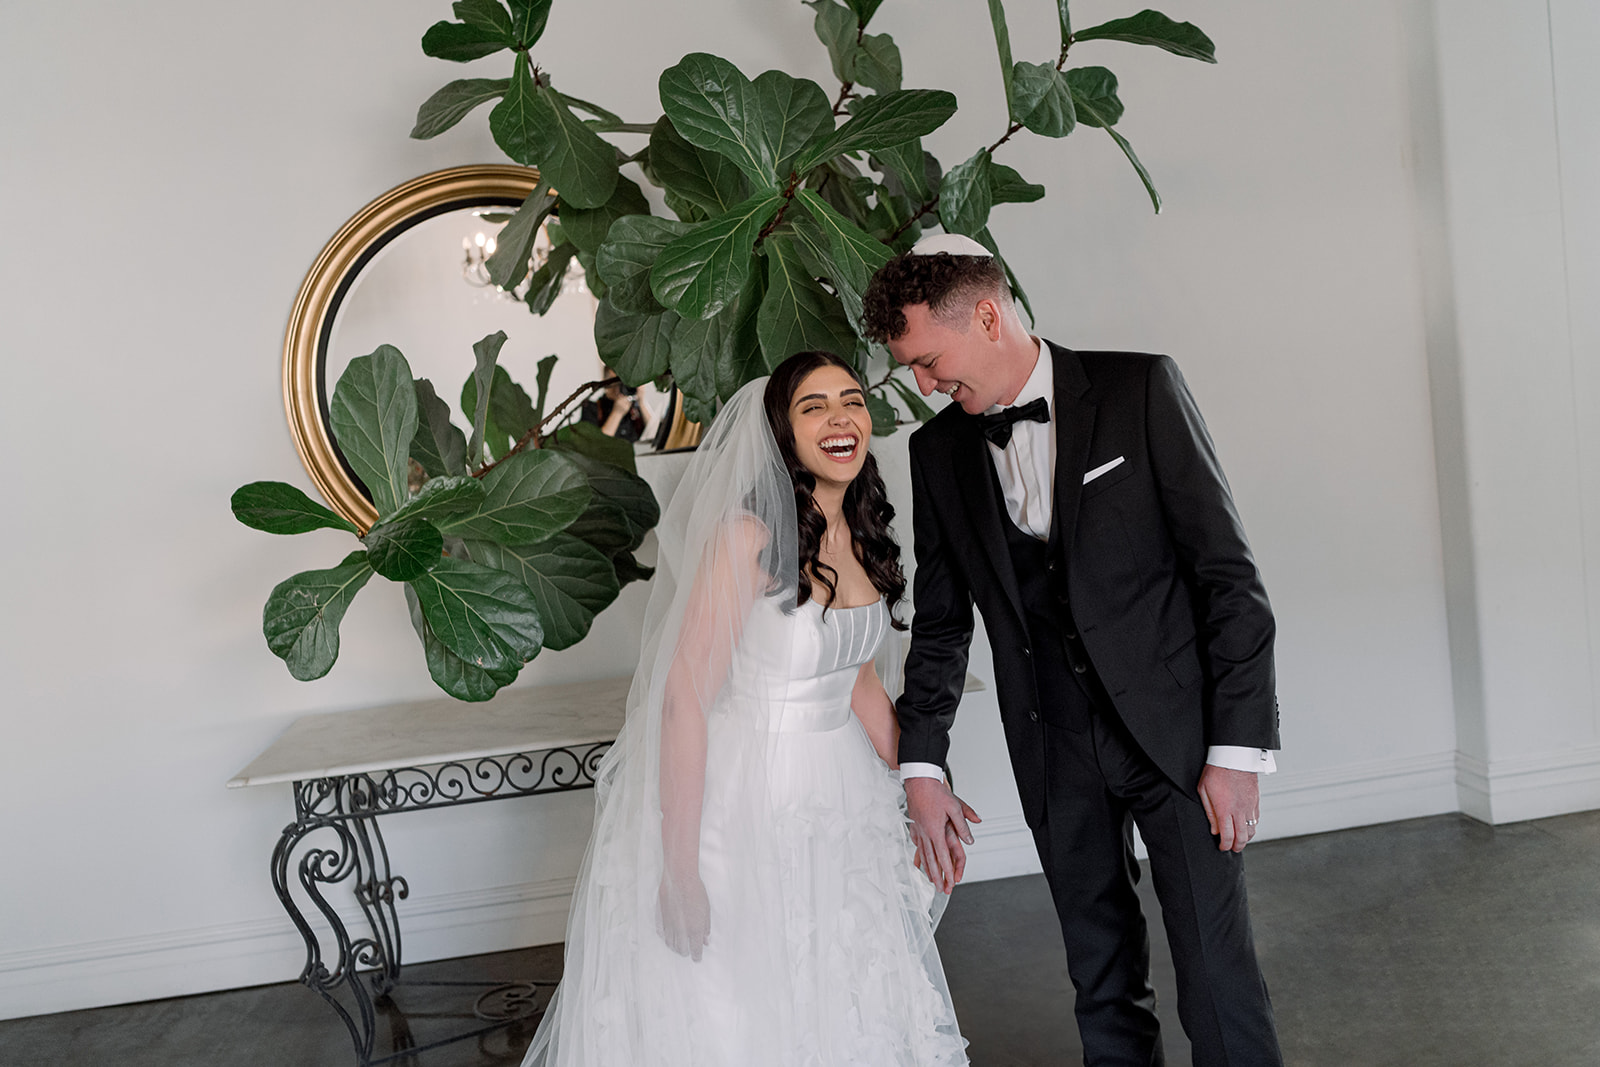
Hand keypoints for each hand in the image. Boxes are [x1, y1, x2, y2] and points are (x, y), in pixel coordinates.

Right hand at [658, 869, 709, 960]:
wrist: (679, 878)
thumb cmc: (696, 891)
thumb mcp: (706, 909)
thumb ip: (705, 927)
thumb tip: (706, 940)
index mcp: (695, 929)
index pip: (695, 950)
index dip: (697, 956)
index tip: (697, 958)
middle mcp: (681, 930)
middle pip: (681, 950)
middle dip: (686, 952)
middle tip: (689, 951)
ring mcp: (669, 925)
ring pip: (670, 944)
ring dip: (675, 947)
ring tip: (679, 946)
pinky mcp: (660, 918)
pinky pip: (662, 934)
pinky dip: (666, 938)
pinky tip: (669, 936)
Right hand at [905, 776, 981, 893]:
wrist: (918, 780)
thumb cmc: (936, 791)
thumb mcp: (955, 807)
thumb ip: (962, 826)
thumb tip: (970, 840)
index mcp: (936, 830)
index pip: (943, 856)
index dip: (947, 871)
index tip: (950, 882)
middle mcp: (925, 833)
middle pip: (931, 860)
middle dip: (936, 876)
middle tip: (939, 888)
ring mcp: (918, 830)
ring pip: (923, 854)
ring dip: (927, 869)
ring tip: (929, 880)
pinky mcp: (914, 825)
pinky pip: (917, 844)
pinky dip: (919, 855)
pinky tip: (919, 860)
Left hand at [1197, 764, 1259, 852]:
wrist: (1234, 756)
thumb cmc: (1216, 770)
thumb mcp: (1203, 791)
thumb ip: (1209, 812)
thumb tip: (1215, 829)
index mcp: (1225, 809)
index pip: (1227, 835)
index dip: (1225, 845)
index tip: (1222, 847)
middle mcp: (1239, 810)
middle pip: (1242, 837)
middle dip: (1237, 846)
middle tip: (1232, 848)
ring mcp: (1250, 805)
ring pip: (1252, 829)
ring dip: (1246, 838)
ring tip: (1239, 840)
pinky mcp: (1256, 800)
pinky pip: (1256, 819)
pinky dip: (1252, 826)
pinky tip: (1246, 826)